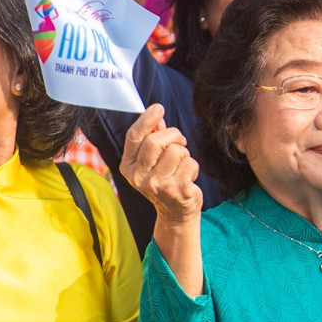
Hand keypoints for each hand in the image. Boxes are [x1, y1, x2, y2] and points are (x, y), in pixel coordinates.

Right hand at [120, 106, 203, 224]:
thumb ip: (152, 139)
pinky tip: (188, 176)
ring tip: (182, 164)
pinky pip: (190, 163)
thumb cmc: (164, 181)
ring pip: (176, 151)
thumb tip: (157, 117)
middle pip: (156, 141)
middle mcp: (138, 177)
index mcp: (128, 167)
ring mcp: (157, 185)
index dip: (146, 120)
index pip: (134, 137)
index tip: (158, 108)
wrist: (175, 213)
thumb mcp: (152, 162)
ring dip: (184, 153)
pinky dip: (193, 166)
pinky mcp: (176, 190)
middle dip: (173, 135)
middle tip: (181, 141)